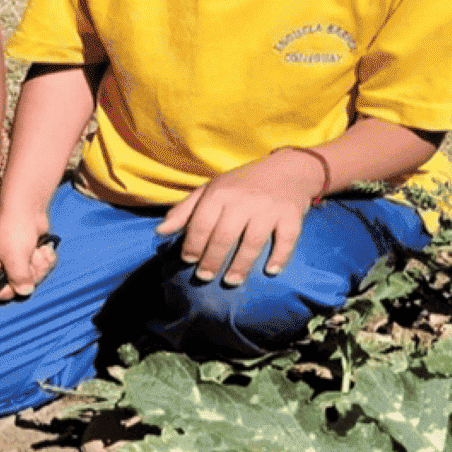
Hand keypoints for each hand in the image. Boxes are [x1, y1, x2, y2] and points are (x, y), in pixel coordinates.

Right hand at [0, 208, 57, 300]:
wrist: (28, 207)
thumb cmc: (14, 230)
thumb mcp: (16, 258)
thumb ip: (19, 279)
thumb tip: (25, 292)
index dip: (10, 290)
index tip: (19, 279)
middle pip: (18, 287)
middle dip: (31, 273)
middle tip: (30, 258)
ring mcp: (14, 262)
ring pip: (33, 277)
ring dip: (39, 263)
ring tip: (36, 249)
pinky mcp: (28, 256)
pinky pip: (41, 267)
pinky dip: (45, 258)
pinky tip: (42, 248)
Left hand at [155, 150, 321, 285]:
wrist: (288, 169)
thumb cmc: (242, 184)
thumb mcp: (211, 190)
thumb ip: (185, 210)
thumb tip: (160, 231)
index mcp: (220, 194)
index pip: (201, 223)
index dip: (192, 244)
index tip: (187, 261)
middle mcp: (243, 201)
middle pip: (224, 236)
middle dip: (212, 260)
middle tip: (204, 277)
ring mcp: (269, 209)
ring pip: (252, 242)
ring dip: (241, 265)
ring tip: (231, 281)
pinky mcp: (291, 216)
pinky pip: (286, 239)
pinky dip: (279, 256)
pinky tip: (270, 271)